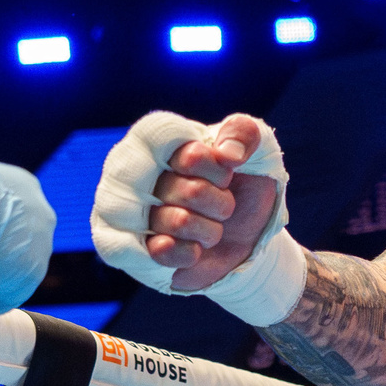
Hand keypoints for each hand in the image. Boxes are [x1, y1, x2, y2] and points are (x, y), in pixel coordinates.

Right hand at [89, 110, 305, 323]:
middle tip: (222, 205)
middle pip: (187, 187)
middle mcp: (135, 172)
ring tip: (209, 229)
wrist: (243, 239)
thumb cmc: (242, 188)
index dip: (208, 161)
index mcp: (158, 141)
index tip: (227, 169)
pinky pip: (160, 251)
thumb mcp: (256, 151)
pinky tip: (193, 249)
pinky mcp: (130, 250)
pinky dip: (189, 252)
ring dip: (209, 230)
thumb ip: (244, 133)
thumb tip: (228, 153)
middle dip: (218, 201)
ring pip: (178, 221)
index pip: (172, 141)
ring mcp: (129, 211)